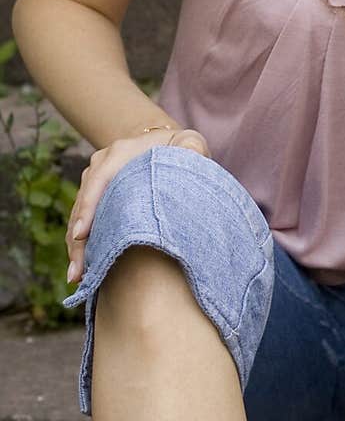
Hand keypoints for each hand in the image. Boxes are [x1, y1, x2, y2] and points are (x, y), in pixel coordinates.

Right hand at [65, 127, 210, 284]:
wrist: (159, 143)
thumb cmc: (177, 147)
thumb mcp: (188, 143)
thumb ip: (191, 146)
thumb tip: (191, 154)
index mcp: (121, 152)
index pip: (100, 178)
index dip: (89, 206)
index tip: (82, 235)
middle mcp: (101, 164)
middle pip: (83, 203)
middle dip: (78, 239)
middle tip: (78, 272)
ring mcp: (93, 179)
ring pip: (78, 216)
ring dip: (77, 246)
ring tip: (78, 277)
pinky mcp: (93, 195)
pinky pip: (82, 220)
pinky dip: (81, 244)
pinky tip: (84, 268)